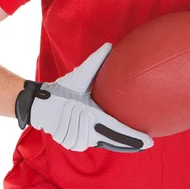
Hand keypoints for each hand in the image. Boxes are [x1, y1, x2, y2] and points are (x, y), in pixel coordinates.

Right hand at [17, 44, 153, 152]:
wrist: (40, 104)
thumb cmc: (63, 88)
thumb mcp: (80, 74)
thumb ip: (96, 60)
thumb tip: (109, 45)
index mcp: (91, 116)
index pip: (117, 130)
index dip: (134, 138)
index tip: (149, 141)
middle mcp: (86, 132)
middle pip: (114, 142)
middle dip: (132, 144)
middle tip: (147, 143)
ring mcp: (78, 141)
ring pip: (102, 141)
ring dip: (112, 139)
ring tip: (128, 138)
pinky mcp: (73, 144)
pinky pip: (91, 142)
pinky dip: (99, 138)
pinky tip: (107, 135)